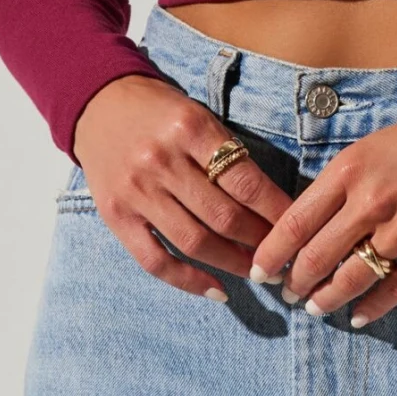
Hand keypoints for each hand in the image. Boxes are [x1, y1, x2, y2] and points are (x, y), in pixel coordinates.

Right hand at [72, 74, 293, 299]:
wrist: (99, 104)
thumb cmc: (161, 112)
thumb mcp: (199, 117)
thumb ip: (229, 155)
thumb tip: (273, 205)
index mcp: (190, 129)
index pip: (245, 182)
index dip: (276, 211)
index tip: (298, 227)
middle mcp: (161, 160)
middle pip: (223, 216)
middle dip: (260, 241)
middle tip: (283, 255)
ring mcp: (136, 191)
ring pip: (194, 241)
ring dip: (233, 263)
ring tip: (258, 271)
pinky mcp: (116, 216)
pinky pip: (155, 260)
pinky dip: (188, 281)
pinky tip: (218, 291)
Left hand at [245, 93, 396, 325]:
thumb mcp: (373, 147)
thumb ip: (341, 184)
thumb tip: (309, 224)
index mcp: (350, 170)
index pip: (296, 222)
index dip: (273, 253)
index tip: (260, 271)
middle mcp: (372, 201)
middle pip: (318, 257)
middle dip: (297, 282)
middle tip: (288, 293)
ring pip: (352, 278)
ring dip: (327, 299)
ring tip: (316, 307)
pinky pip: (393, 289)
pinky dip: (372, 308)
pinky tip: (358, 317)